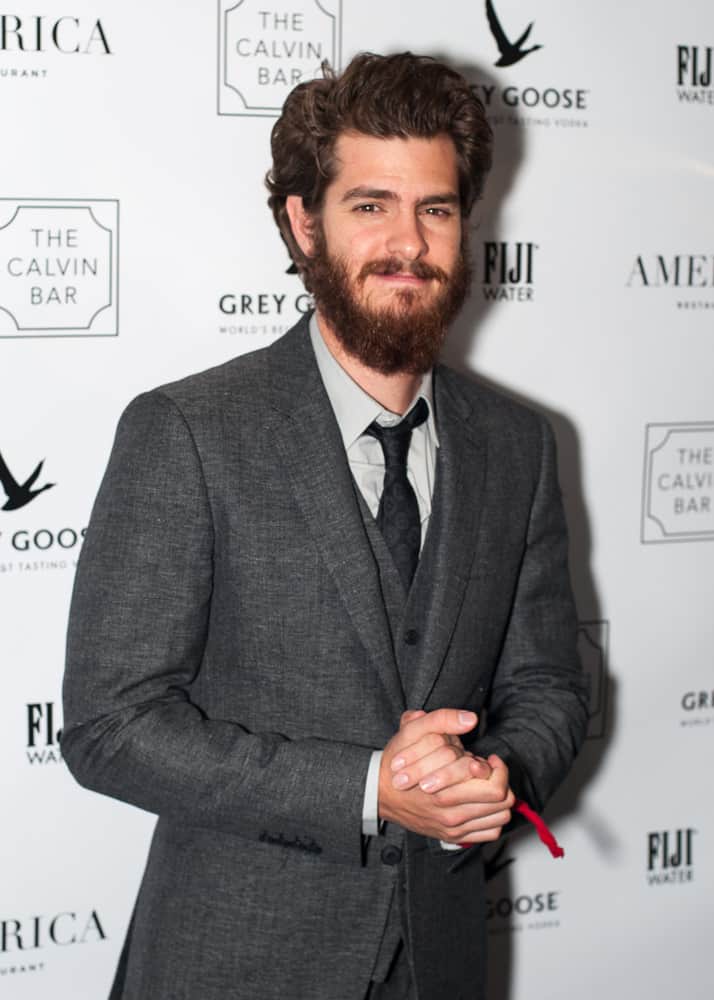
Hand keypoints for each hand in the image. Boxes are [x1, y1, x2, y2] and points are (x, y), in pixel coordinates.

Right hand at [378, 710, 513, 843]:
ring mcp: (453, 827)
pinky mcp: (454, 837)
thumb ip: (441, 720)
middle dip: (500, 781)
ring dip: (497, 798)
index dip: (497, 768)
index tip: (488, 759)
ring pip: (499, 816)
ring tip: (485, 785)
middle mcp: (451, 812)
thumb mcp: (412, 732)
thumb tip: (470, 718)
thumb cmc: (398, 763)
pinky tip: (482, 802)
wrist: (380, 793)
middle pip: (501, 801)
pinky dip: (492, 817)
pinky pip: (490, 832)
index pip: (494, 786)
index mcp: (444, 789)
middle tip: (489, 771)